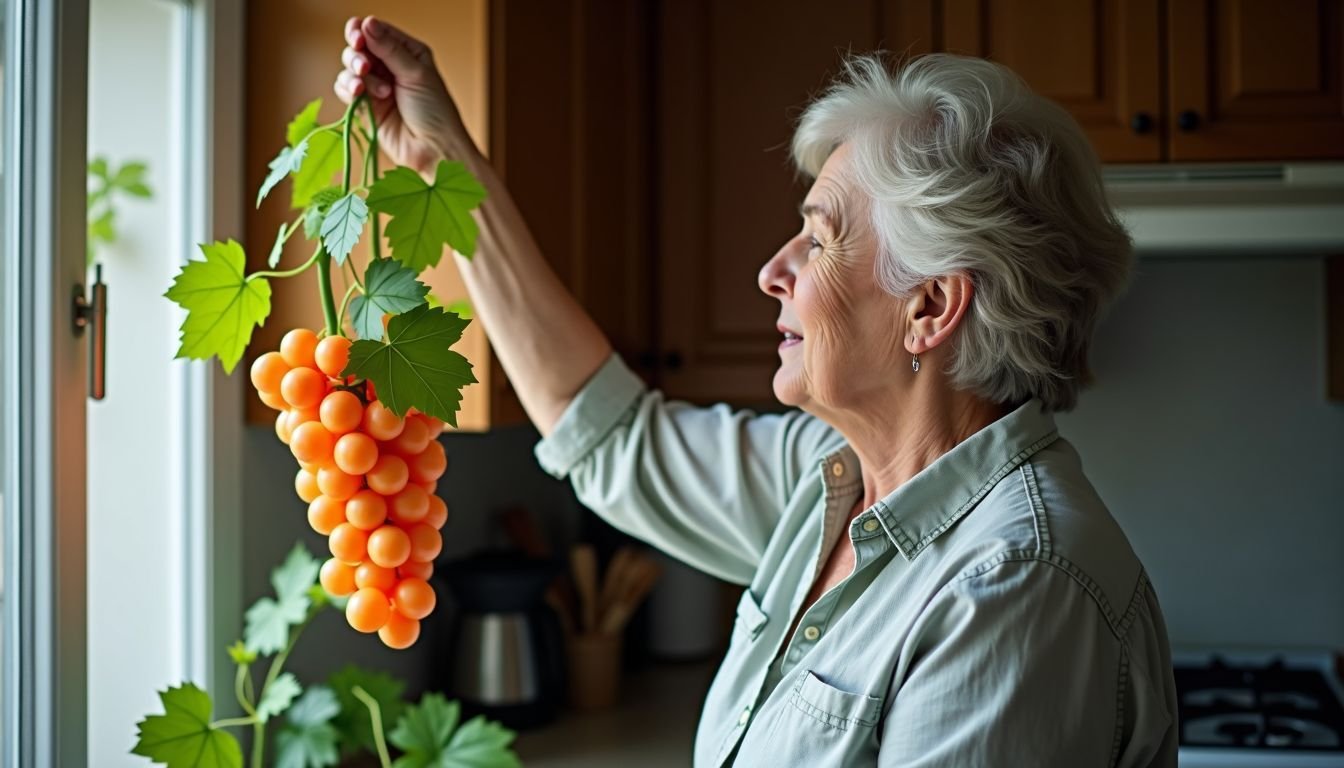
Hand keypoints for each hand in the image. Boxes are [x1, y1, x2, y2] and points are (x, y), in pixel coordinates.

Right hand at [334, 16, 472, 175]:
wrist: (433, 150)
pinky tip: (360, 96)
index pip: (376, 32)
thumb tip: (367, 23)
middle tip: (365, 68)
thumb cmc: (435, 113)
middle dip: (357, 56)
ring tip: (366, 90)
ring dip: (354, 76)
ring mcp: (377, 86)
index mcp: (408, 52)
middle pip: (358, 48)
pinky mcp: (366, 106)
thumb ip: (389, 49)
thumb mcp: (416, 74)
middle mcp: (391, 66)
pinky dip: (348, 90)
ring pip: (349, 68)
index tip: (358, 38)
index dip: (362, 32)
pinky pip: (345, 89)